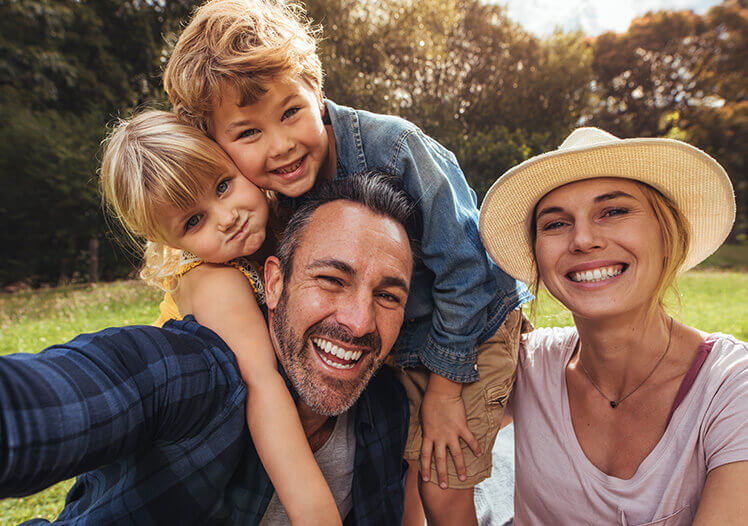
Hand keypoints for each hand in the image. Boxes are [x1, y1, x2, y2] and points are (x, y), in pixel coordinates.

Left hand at [419, 374, 481, 488]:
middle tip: (444, 487)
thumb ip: (427, 430)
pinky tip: (479, 454)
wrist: (441, 392)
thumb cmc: (430, 402)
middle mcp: (439, 437)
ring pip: (456, 454)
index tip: (427, 479)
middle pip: (440, 460)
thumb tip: (427, 436)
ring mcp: (451, 433)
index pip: (425, 456)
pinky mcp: (461, 427)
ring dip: (460, 467)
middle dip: (442, 474)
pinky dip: (475, 447)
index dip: (426, 468)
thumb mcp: (424, 418)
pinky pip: (470, 440)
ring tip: (464, 478)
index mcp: (428, 435)